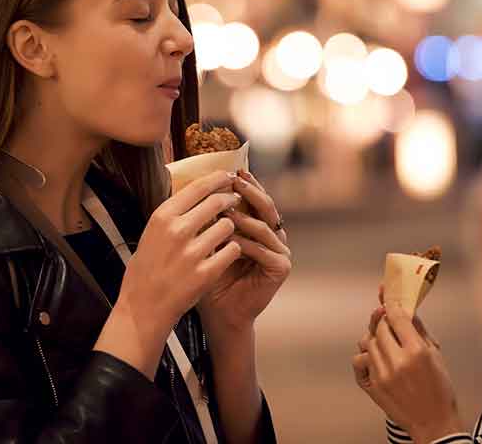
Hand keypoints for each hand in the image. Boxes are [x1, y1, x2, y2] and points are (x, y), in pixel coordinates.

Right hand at [117, 170, 243, 336]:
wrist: (144, 307)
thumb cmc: (147, 268)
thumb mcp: (152, 233)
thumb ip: (174, 214)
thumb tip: (198, 191)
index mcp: (162, 217)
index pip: (198, 187)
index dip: (218, 178)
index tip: (229, 176)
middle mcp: (177, 230)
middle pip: (217, 202)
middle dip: (230, 199)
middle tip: (236, 200)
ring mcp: (192, 252)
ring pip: (227, 225)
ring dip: (230, 227)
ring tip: (226, 233)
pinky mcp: (205, 273)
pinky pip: (232, 250)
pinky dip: (233, 249)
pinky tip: (228, 252)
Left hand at [197, 170, 290, 335]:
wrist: (219, 312)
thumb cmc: (210, 275)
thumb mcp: (209, 240)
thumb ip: (211, 217)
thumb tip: (200, 185)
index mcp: (260, 227)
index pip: (255, 199)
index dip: (246, 184)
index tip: (230, 170)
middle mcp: (274, 236)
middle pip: (266, 207)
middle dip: (251, 192)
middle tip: (236, 179)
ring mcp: (280, 251)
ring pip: (264, 226)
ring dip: (245, 216)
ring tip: (227, 208)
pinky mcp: (281, 267)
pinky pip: (263, 250)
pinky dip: (246, 243)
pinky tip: (230, 239)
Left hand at [351, 302, 461, 442]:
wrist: (433, 422)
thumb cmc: (439, 389)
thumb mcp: (436, 355)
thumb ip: (420, 330)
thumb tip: (407, 310)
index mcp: (416, 352)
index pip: (396, 318)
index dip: (392, 307)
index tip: (390, 303)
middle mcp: (397, 361)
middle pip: (380, 327)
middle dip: (384, 322)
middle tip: (390, 324)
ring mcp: (382, 374)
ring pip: (368, 342)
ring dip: (376, 338)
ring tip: (387, 343)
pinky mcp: (372, 385)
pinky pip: (360, 359)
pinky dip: (367, 355)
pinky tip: (377, 357)